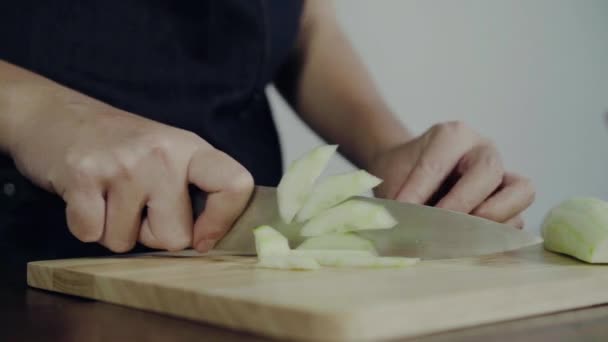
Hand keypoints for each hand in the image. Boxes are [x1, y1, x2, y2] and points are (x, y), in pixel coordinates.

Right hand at [10, 87, 252, 252]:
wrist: (56, 114)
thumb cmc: (120, 145)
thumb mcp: (169, 154)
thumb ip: (193, 190)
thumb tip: (209, 240)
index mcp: (191, 148)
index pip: (235, 185)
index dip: (224, 220)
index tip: (204, 238)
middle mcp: (162, 153)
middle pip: (174, 238)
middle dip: (151, 235)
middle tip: (135, 205)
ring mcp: (123, 164)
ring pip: (126, 242)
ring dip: (114, 229)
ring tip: (107, 195)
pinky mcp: (83, 176)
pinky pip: (92, 235)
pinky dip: (85, 226)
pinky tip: (85, 197)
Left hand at [369, 121, 534, 227]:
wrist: (408, 174)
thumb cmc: (402, 173)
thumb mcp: (392, 179)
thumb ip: (400, 202)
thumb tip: (404, 235)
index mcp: (451, 136)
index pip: (438, 164)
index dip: (419, 191)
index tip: (402, 212)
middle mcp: (482, 150)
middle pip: (489, 170)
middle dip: (463, 203)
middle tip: (438, 226)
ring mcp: (502, 175)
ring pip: (520, 193)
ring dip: (490, 221)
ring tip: (458, 237)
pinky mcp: (510, 203)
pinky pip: (516, 219)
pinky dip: (495, 237)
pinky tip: (467, 245)